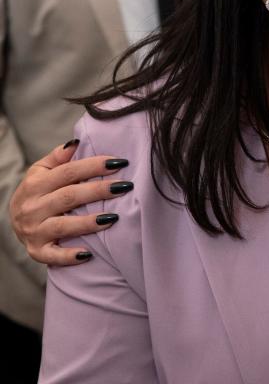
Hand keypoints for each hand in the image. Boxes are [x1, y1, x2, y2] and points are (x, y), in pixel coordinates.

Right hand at [10, 140, 132, 264]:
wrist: (14, 221)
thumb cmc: (37, 192)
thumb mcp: (40, 172)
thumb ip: (58, 157)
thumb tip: (77, 142)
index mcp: (34, 184)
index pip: (68, 172)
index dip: (94, 166)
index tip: (120, 162)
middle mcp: (32, 207)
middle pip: (69, 196)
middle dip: (99, 190)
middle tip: (125, 186)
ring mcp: (33, 231)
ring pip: (63, 225)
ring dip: (89, 222)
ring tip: (113, 217)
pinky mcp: (37, 251)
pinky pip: (53, 256)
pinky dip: (70, 256)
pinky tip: (89, 254)